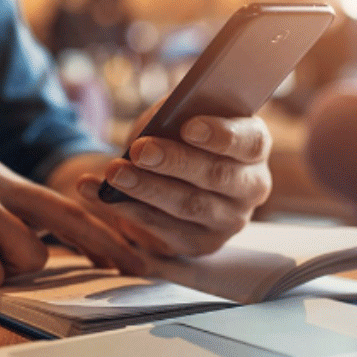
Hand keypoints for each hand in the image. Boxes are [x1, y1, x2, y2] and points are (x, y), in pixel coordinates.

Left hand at [74, 107, 271, 256]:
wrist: (172, 177)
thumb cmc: (180, 136)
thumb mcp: (181, 116)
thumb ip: (178, 112)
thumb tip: (161, 119)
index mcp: (255, 147)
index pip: (249, 142)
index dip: (221, 135)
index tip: (188, 127)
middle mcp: (251, 187)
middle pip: (216, 175)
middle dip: (175, 162)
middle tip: (140, 150)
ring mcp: (229, 220)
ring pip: (189, 205)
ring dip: (147, 188)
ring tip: (114, 172)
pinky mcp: (201, 243)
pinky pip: (164, 229)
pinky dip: (128, 210)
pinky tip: (101, 194)